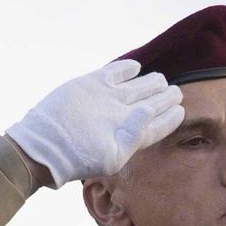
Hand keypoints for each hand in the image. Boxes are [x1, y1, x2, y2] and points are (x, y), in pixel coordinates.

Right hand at [5, 59, 184, 188]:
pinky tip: (136, 67)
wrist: (44, 144)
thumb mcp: (113, 155)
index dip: (170, 117)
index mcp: (129, 135)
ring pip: (136, 87)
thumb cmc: (78, 158)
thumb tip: (150, 111)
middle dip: (164, 98)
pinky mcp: (91, 84)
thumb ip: (135, 135)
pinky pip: (114, 73)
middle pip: (149, 103)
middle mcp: (120, 115)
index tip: (181, 109)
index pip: (156, 125)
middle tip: (176, 92)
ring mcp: (107, 98)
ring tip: (162, 80)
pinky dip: (126, 68)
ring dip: (150, 82)